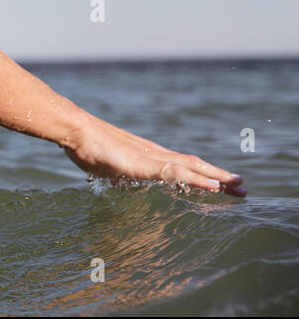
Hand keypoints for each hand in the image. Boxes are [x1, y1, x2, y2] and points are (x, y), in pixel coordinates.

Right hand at [64, 114, 245, 196]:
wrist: (75, 130)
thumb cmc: (86, 146)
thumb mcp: (109, 165)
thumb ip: (120, 172)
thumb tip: (121, 176)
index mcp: (148, 156)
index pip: (183, 165)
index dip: (204, 174)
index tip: (222, 185)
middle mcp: (155, 154)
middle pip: (194, 164)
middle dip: (219, 177)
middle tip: (243, 188)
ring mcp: (150, 157)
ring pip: (191, 167)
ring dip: (216, 177)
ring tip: (237, 186)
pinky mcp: (143, 164)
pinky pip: (175, 173)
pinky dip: (197, 179)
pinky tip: (212, 186)